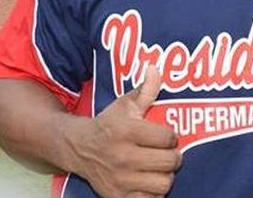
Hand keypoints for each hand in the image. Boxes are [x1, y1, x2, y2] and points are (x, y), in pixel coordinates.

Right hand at [71, 67, 180, 197]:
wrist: (79, 149)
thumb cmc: (108, 124)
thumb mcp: (124, 105)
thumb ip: (144, 90)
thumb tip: (154, 67)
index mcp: (126, 132)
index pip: (167, 138)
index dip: (171, 136)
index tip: (166, 136)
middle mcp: (122, 157)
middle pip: (169, 162)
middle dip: (173, 157)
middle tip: (168, 153)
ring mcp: (120, 180)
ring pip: (163, 184)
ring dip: (165, 176)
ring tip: (159, 168)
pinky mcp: (118, 197)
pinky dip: (153, 193)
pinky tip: (148, 182)